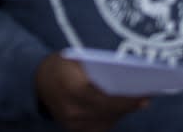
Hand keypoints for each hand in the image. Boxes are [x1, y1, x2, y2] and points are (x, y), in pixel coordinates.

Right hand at [34, 53, 148, 131]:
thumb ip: (98, 65)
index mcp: (71, 89)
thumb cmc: (60, 65)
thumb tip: (127, 71)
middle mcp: (72, 110)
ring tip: (138, 99)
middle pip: (109, 111)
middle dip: (129, 104)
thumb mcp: (75, 57)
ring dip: (123, 110)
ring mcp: (74, 124)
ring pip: (108, 120)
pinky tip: (122, 106)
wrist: (36, 82)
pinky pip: (102, 124)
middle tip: (146, 95)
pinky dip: (113, 115)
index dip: (126, 98)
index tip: (144, 93)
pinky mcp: (77, 130)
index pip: (105, 98)